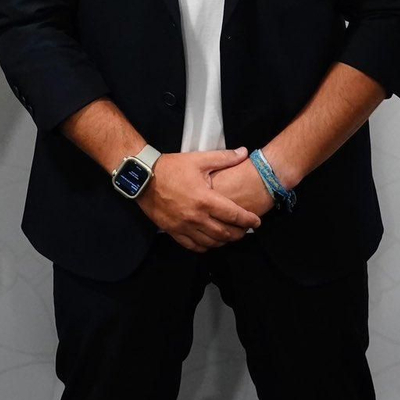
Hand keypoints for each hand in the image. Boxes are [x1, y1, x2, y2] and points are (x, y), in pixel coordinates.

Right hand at [137, 148, 261, 252]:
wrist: (143, 177)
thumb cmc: (172, 167)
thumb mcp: (199, 159)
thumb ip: (224, 158)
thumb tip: (244, 152)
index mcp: (206, 199)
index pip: (234, 215)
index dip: (248, 220)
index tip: (256, 222)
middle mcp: (196, 217)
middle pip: (224, 233)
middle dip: (239, 233)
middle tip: (245, 230)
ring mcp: (184, 226)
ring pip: (210, 242)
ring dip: (223, 241)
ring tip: (230, 236)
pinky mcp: (173, 231)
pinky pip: (192, 246)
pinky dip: (205, 247)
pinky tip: (210, 242)